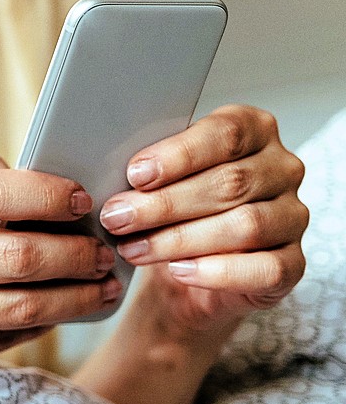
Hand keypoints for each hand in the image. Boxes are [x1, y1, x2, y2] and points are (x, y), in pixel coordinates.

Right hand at [0, 153, 121, 368]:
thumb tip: (38, 185)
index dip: (47, 194)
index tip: (79, 199)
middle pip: (18, 254)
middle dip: (78, 250)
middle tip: (102, 246)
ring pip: (25, 306)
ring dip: (80, 294)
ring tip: (103, 282)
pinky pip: (10, 338)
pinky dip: (47, 322)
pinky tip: (63, 308)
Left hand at [97, 105, 306, 336]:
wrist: (189, 270)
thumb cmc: (173, 210)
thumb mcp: (159, 179)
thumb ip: (150, 167)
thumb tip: (110, 170)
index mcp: (255, 131)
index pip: (227, 134)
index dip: (179, 155)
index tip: (135, 175)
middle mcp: (282, 170)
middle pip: (230, 182)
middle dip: (164, 203)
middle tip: (117, 218)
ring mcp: (293, 217)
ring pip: (244, 225)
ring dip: (179, 239)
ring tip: (133, 248)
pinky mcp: (293, 263)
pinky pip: (264, 268)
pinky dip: (215, 271)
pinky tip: (177, 271)